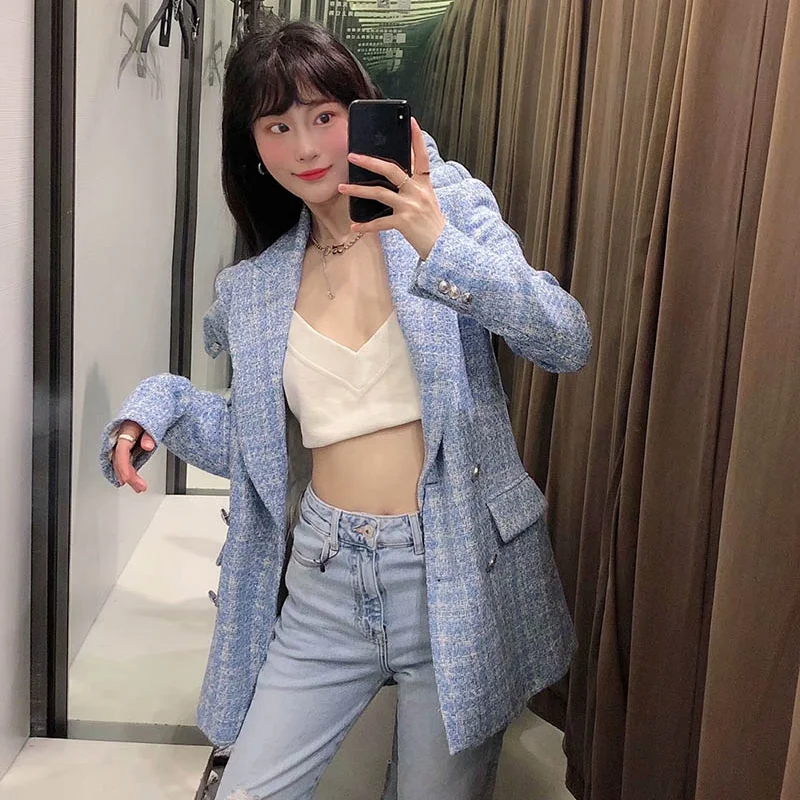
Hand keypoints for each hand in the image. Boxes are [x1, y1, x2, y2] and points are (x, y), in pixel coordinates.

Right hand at [112, 421, 155, 492]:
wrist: (143, 413)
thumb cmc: (147, 417)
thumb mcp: (152, 423)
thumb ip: (149, 435)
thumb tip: (148, 445)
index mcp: (125, 431)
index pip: (121, 452)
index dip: (123, 467)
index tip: (127, 479)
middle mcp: (119, 438)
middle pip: (120, 461)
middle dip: (129, 476)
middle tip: (140, 487)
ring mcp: (119, 444)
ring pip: (119, 463)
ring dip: (128, 477)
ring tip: (139, 487)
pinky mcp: (123, 448)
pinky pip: (122, 461)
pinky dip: (126, 471)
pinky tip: (131, 480)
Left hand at [339, 117, 445, 259]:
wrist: (442, 246)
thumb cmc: (431, 223)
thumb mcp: (426, 199)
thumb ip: (413, 185)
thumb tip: (391, 174)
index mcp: (424, 184)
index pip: (422, 157)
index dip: (417, 138)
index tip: (410, 120)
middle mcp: (417, 192)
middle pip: (391, 170)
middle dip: (370, 162)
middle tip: (352, 156)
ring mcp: (410, 206)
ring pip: (380, 193)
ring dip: (358, 190)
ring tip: (342, 188)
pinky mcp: (405, 223)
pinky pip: (380, 222)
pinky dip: (366, 225)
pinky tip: (354, 226)